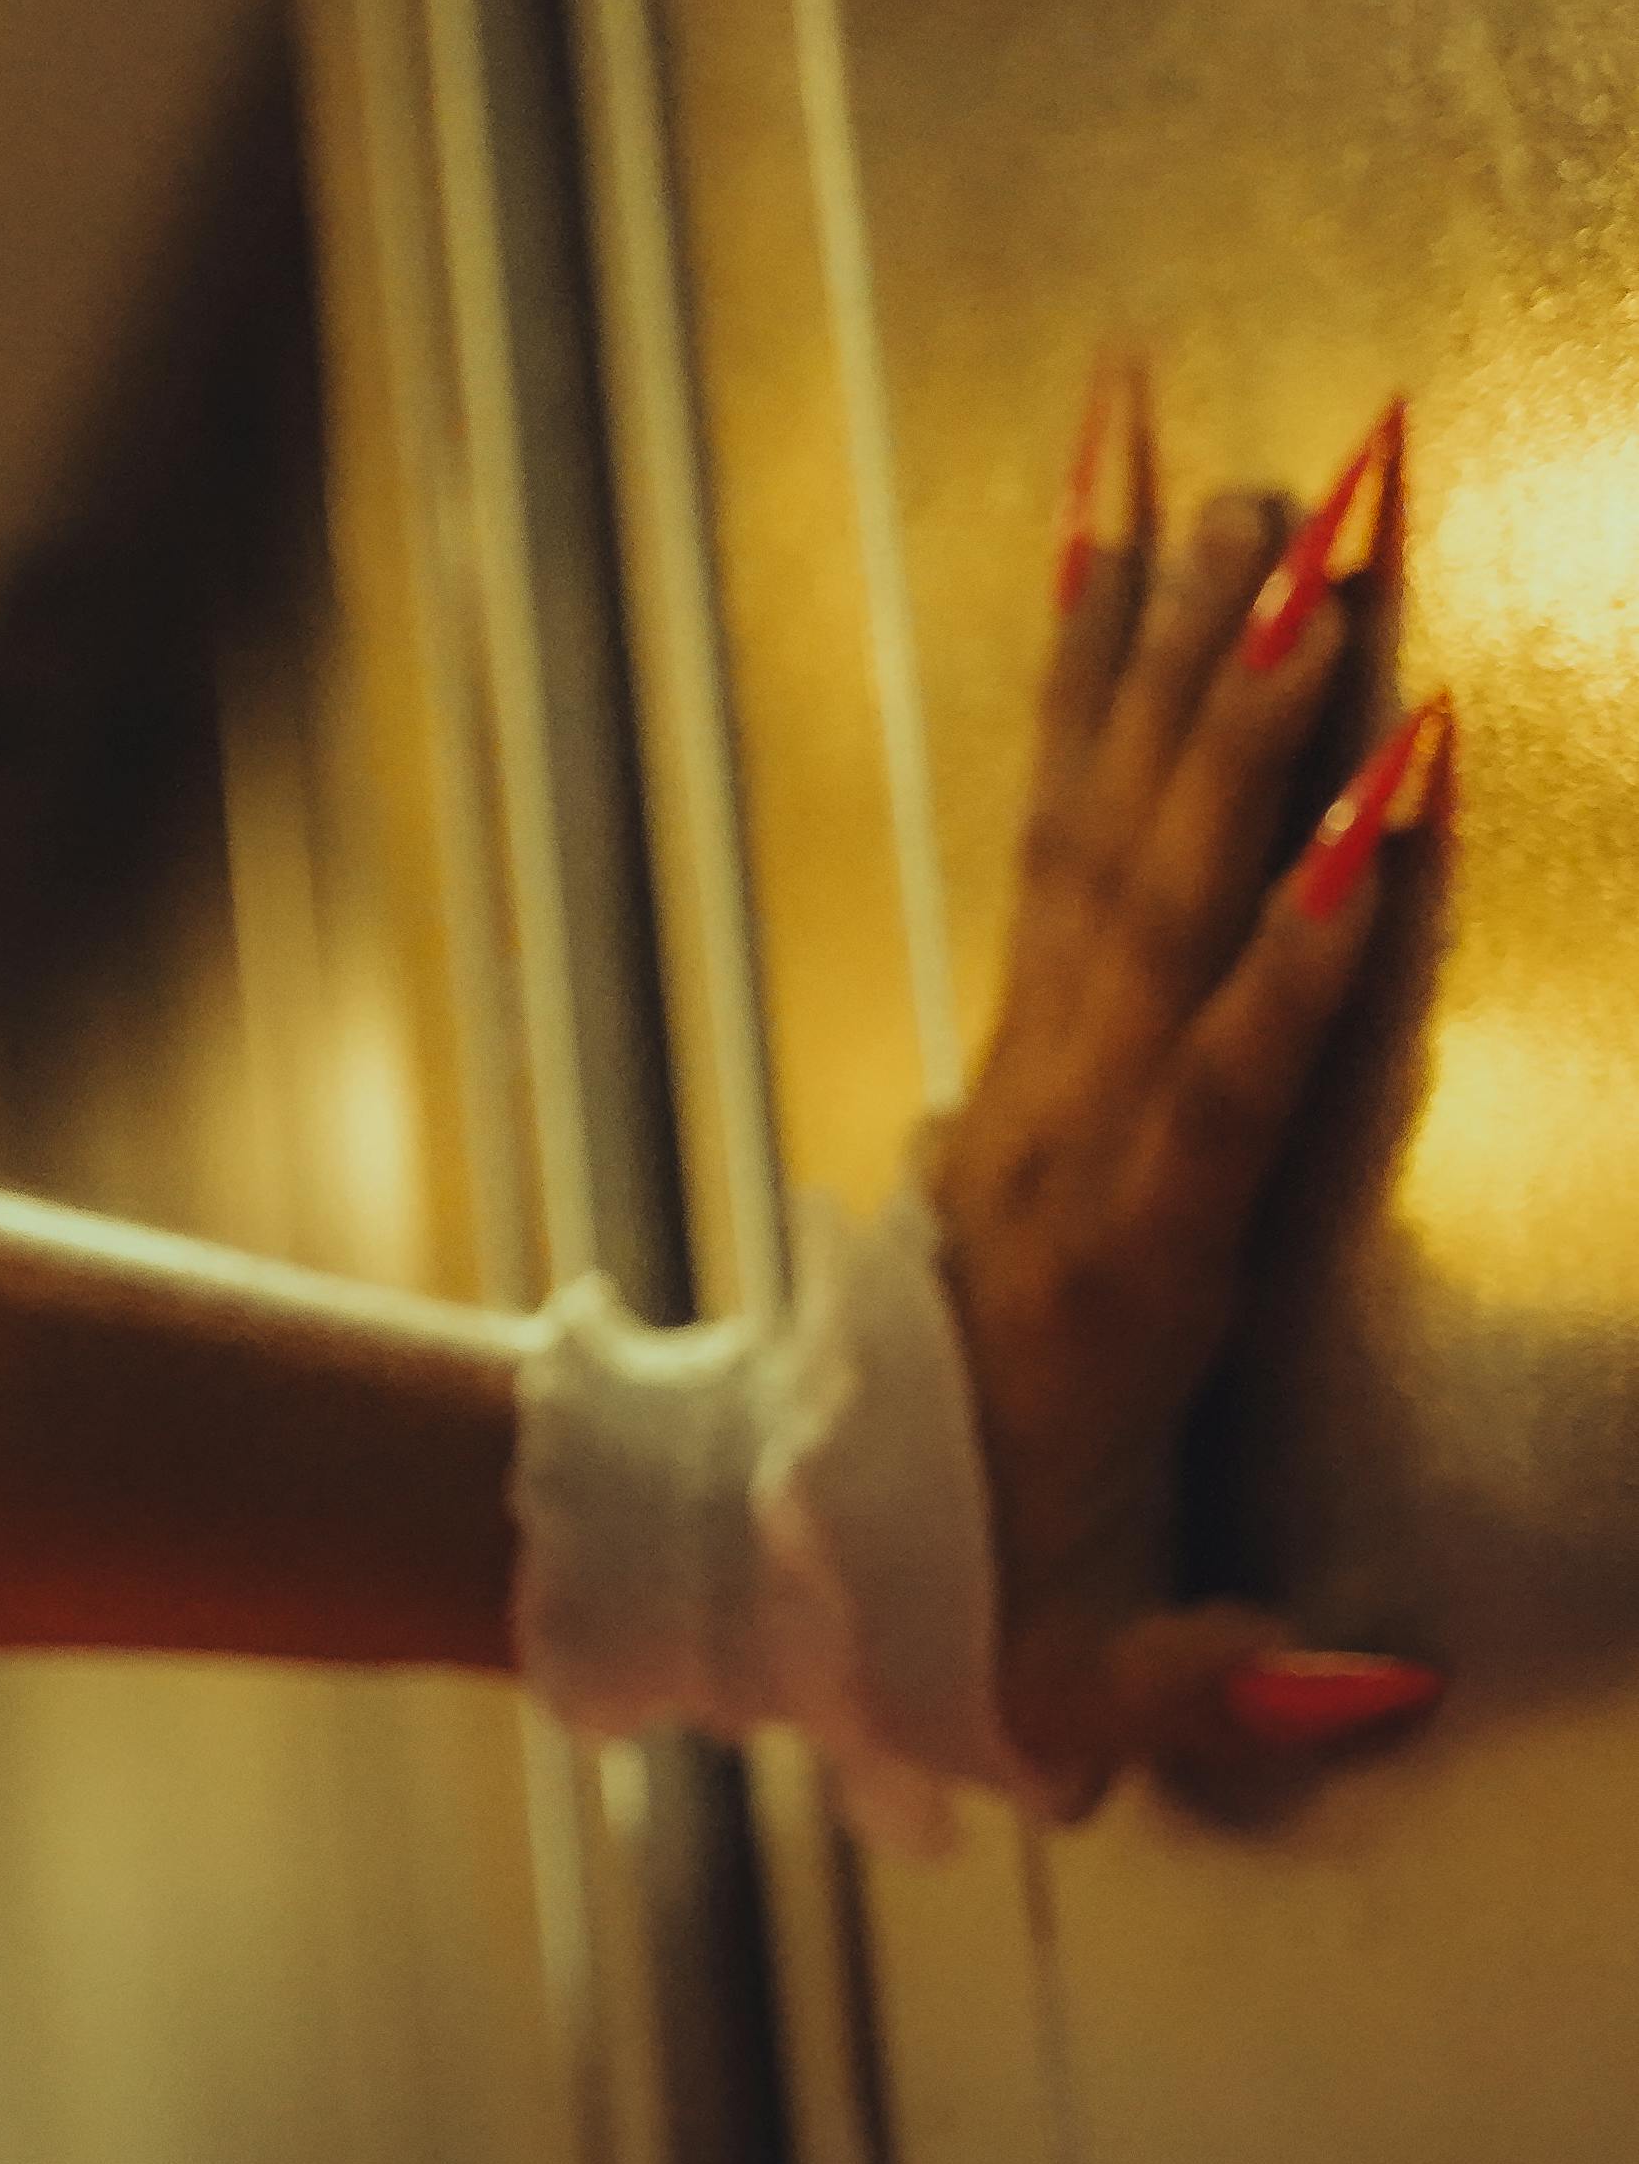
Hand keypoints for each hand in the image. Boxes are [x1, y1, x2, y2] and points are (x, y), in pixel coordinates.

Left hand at [933, 363, 1448, 1811]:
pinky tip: (1107, 544)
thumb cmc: (966, 1614)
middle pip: (1171, 886)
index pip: (1225, 1077)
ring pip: (1114, 822)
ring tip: (1254, 473)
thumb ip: (1232, 1684)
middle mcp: (1070, 1127)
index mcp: (1116, 1269)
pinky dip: (1083, 685)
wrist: (772, 1555)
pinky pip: (1056, 827)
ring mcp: (1035, 1064)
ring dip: (1186, 647)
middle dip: (1257, 695)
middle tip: (1331, 505)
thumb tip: (1392, 1677)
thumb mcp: (1089, 1690)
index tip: (1382, 792)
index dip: (1303, 946)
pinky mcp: (1019, 1034)